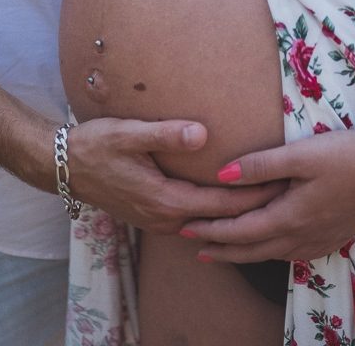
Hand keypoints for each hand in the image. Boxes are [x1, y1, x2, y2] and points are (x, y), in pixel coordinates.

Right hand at [67, 117, 284, 234]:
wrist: (64, 166)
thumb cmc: (96, 145)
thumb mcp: (128, 133)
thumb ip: (166, 134)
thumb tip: (202, 133)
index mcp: (166, 200)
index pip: (223, 205)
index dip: (254, 195)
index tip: (284, 183)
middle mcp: (166, 218)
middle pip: (221, 218)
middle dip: (255, 205)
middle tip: (290, 189)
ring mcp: (160, 220)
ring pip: (209, 221)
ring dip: (237, 209)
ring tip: (269, 193)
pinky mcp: (155, 215)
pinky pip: (195, 218)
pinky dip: (217, 211)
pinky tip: (230, 198)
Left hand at [181, 126, 354, 261]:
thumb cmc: (345, 154)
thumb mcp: (300, 154)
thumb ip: (260, 166)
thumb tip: (220, 174)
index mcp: (290, 216)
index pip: (240, 230)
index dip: (211, 231)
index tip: (185, 227)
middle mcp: (302, 237)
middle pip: (252, 249)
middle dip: (221, 248)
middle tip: (194, 247)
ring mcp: (320, 241)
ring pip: (272, 254)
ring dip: (244, 252)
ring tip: (223, 249)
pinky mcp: (333, 237)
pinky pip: (293, 253)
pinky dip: (270, 251)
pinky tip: (268, 246)